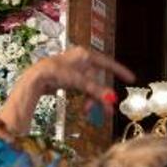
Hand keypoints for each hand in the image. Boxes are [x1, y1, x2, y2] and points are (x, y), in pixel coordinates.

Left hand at [0, 47, 133, 134]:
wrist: (35, 79)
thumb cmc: (55, 73)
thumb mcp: (78, 82)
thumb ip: (96, 90)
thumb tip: (111, 99)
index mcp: (86, 55)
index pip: (108, 63)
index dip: (120, 71)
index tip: (131, 79)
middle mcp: (81, 60)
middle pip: (98, 79)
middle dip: (101, 96)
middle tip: (107, 111)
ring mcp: (75, 69)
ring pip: (90, 86)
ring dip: (91, 99)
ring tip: (89, 111)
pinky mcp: (68, 78)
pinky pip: (82, 89)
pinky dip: (84, 97)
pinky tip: (84, 107)